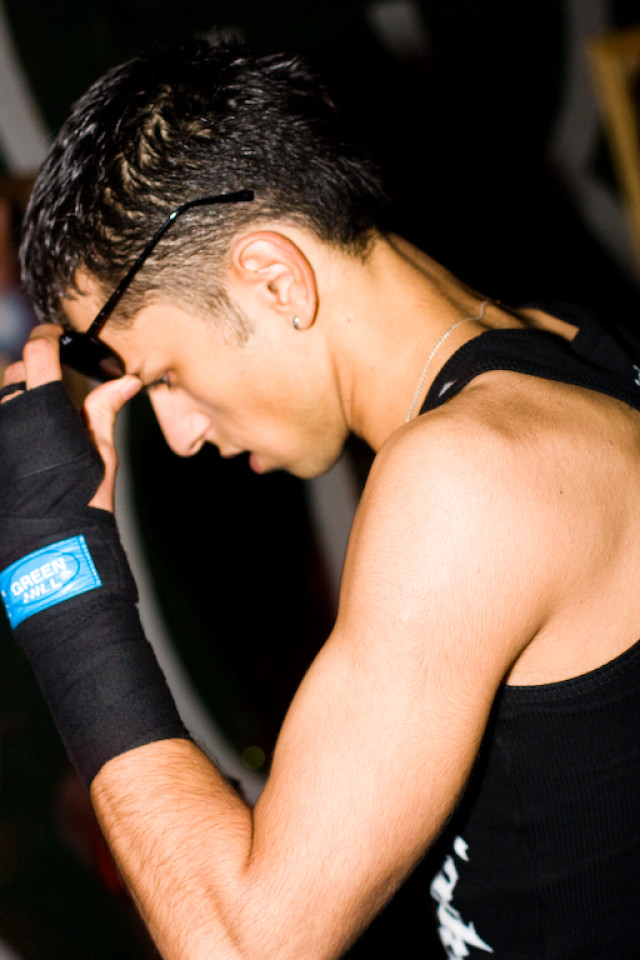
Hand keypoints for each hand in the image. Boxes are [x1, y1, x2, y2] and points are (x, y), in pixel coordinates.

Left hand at [1, 324, 140, 511]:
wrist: (52, 538)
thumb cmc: (83, 496)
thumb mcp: (102, 449)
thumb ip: (106, 407)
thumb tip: (127, 380)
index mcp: (46, 405)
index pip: (38, 350)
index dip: (47, 336)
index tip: (55, 336)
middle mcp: (14, 413)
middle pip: (17, 372)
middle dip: (35, 373)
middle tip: (58, 389)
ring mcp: (1, 433)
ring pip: (5, 398)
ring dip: (22, 401)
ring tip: (44, 422)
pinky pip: (3, 424)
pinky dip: (14, 424)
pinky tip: (32, 444)